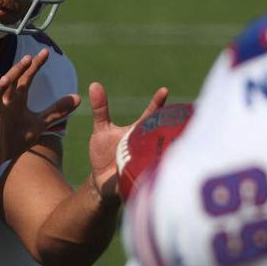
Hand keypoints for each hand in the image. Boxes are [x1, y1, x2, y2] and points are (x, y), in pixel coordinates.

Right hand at [0, 49, 79, 172]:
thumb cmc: (15, 137)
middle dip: (17, 71)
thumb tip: (78, 98)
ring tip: (6, 79)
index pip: (26, 80)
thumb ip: (56, 111)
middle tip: (28, 58)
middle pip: (10, 84)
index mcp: (17, 101)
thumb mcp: (38, 124)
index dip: (35, 66)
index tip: (45, 52)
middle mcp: (5, 105)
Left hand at [85, 81, 168, 198]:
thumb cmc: (104, 153)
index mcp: (137, 132)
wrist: (101, 181)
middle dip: (165, 128)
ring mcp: (144, 161)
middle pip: (158, 133)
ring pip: (156, 153)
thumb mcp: (101, 129)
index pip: (150, 116)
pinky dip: (143, 171)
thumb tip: (94, 84)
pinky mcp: (138, 177)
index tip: (164, 90)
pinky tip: (143, 170)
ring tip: (152, 146)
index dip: (157, 103)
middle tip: (172, 117)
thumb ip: (100, 109)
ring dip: (155, 150)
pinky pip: (144, 173)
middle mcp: (145, 145)